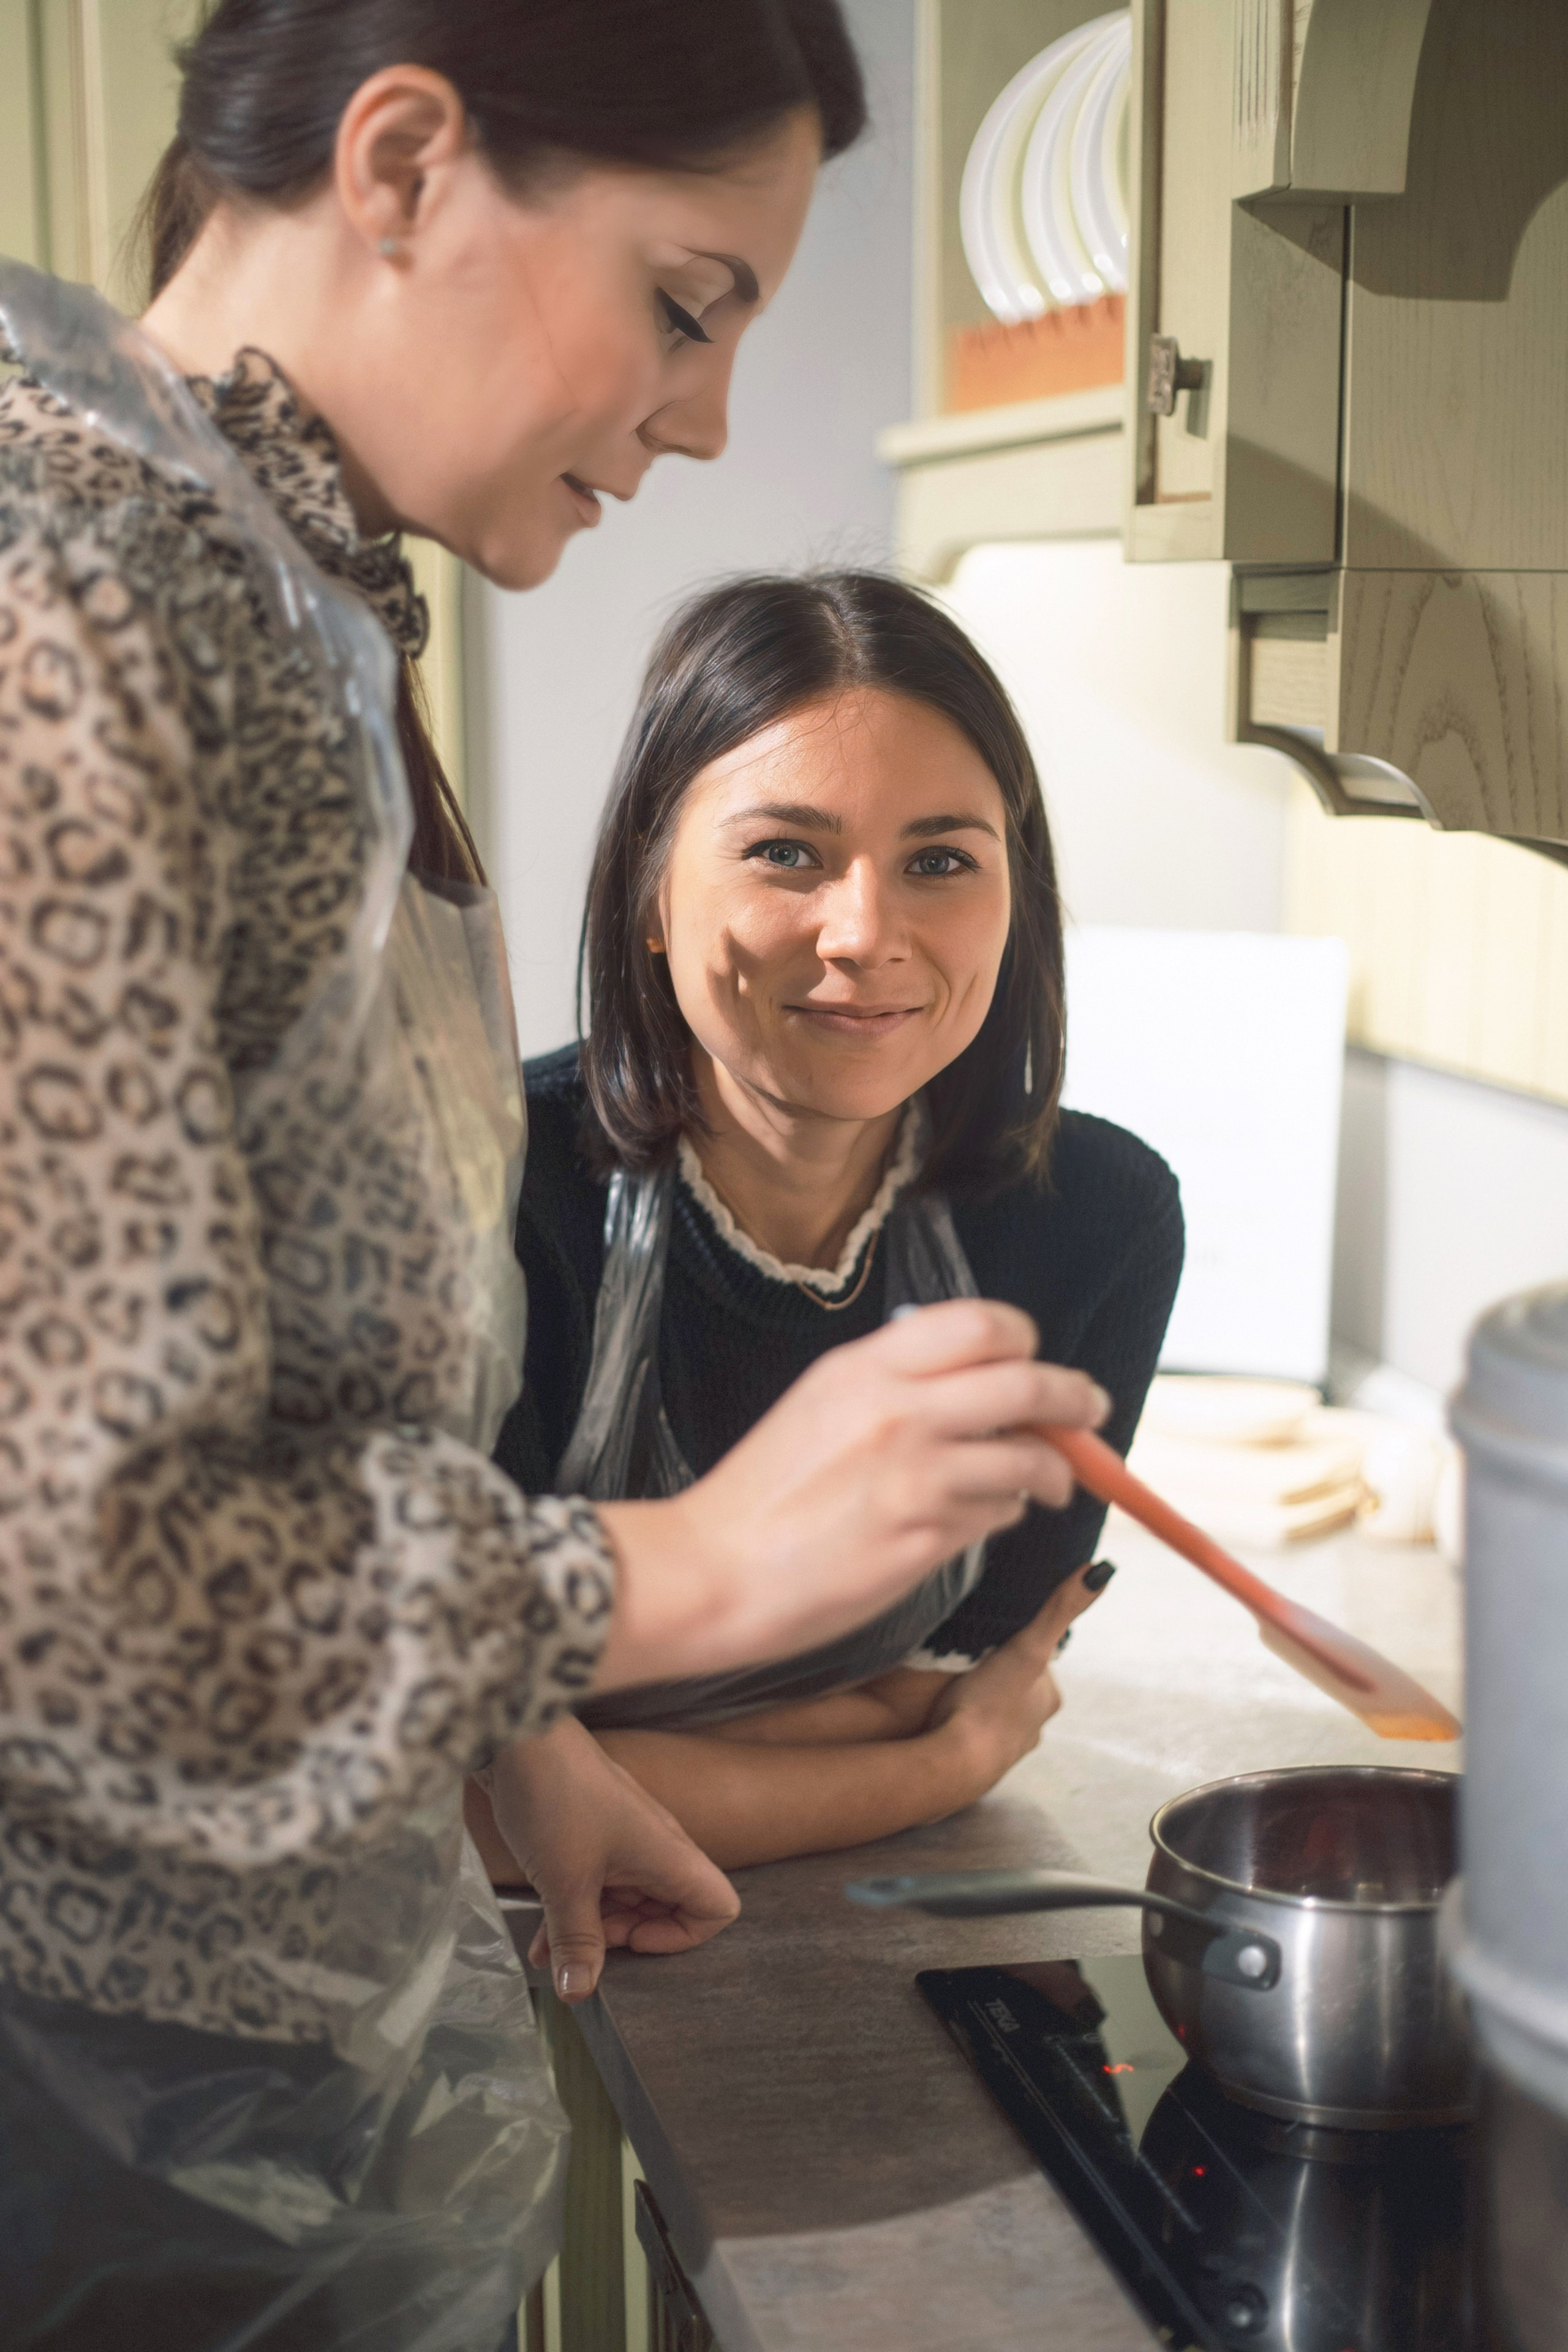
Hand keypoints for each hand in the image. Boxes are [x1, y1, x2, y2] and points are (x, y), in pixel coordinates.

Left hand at [476, 1713, 739, 2001]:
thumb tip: (579, 1993)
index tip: (633, 1943)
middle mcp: (654, 1847)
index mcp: (668, 1854)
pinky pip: (594, 1886)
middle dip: (624, 1939)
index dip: (683, 1938)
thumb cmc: (556, 1798)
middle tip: (580, 1946)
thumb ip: (576, 1940)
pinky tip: (537, 1937)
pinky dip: (571, 1912)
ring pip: (624, 1902)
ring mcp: (621, 1840)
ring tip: (547, 1953)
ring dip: (589, 1931)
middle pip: (667, 1910)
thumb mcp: (564, 1882)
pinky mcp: (589, 1836)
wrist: (517, 1735)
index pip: (717, 1907)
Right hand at [595, 1300, 1110, 1690]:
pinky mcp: (926, 1542)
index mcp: (866, 1368)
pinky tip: (982, 1517)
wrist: (710, 1571)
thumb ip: (892, 1382)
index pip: (982, 1326)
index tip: (1037, 1358)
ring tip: (1051, 1484)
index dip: (1025, 1340)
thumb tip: (975, 1378)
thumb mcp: (820, 1404)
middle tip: (1091, 1411)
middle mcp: (899, 1413)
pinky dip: (1004, 1513)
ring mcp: (917, 1480)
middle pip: (1028, 1386)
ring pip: (1026, 1461)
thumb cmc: (760, 1494)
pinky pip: (996, 1516)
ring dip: (1050, 1473)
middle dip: (1076, 1400)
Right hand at [927, 1562, 1113, 1790]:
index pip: (1038, 1655)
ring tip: (958, 1680)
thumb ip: (1060, 1609)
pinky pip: (974, 1727)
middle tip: (971, 1652)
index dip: (1017, 1639)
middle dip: (1000, 1667)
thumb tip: (1101, 1569)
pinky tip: (952, 1711)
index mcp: (1049, 1696)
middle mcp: (1035, 1724)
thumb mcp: (1029, 1646)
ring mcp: (1006, 1744)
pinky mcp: (978, 1758)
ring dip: (983, 1693)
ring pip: (998, 1705)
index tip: (995, 1631)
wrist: (955, 1762)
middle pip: (1019, 1681)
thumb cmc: (991, 1702)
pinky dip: (967, 1717)